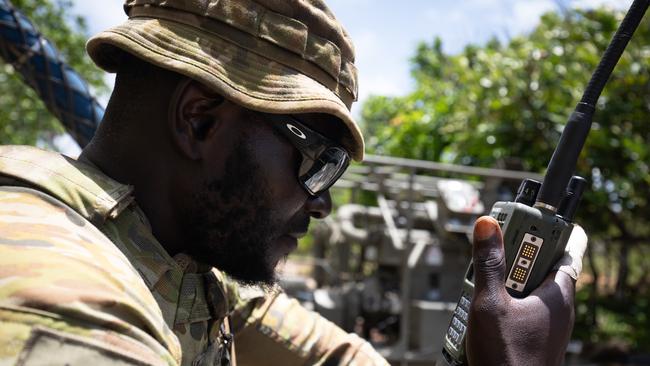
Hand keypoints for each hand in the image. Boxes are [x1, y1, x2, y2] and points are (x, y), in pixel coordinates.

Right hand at [466, 216, 586, 365]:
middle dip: (512, 256)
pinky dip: (501, 301)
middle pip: (540, 264)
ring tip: (478, 287)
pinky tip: (479, 310)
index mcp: (559, 293)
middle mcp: (559, 306)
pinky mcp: (535, 335)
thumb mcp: (489, 303)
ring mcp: (548, 322)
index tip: (524, 219)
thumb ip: (487, 263)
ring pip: (527, 286)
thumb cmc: (506, 358)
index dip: (547, 230)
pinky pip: (521, 307)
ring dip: (501, 280)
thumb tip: (486, 225)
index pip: (567, 247)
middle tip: (490, 253)